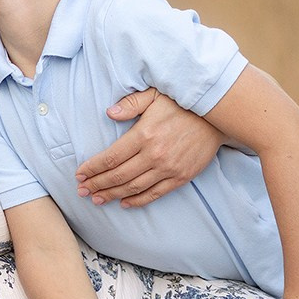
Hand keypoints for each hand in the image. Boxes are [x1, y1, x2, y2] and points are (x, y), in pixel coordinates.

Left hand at [75, 89, 220, 207]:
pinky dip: (138, 201)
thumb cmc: (183, 103)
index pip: (111, 157)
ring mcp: (168, 168)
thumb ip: (131, 104)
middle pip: (118, 175)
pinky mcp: (181, 177)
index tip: (80, 174)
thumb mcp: (155, 95)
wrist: (218, 117)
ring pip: (134, 187)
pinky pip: (155, 193)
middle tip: (82, 191)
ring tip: (97, 199)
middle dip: (97, 184)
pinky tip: (124, 203)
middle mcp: (154, 154)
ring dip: (112, 195)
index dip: (92, 167)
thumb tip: (109, 113)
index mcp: (144, 134)